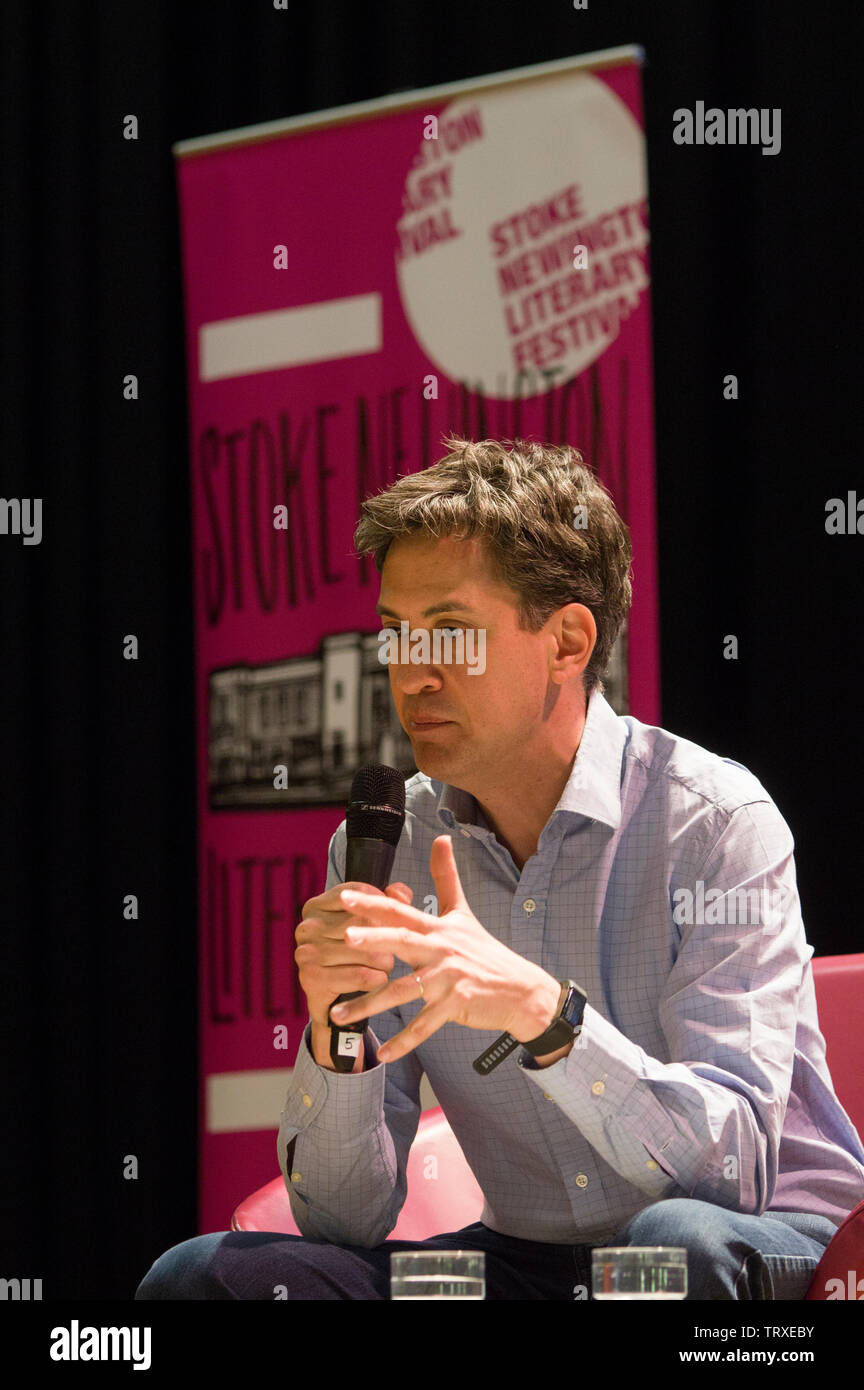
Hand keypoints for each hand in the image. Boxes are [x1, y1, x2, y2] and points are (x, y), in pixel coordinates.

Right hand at [295, 878, 413, 1035]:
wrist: (334, 1000)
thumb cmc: (354, 955)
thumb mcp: (370, 925)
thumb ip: (389, 903)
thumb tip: (401, 891)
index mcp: (316, 906)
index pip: (357, 894)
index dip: (382, 903)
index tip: (396, 917)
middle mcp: (307, 927)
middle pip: (362, 922)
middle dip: (385, 936)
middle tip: (396, 949)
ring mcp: (306, 952)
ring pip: (362, 950)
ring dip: (383, 961)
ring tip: (387, 965)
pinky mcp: (311, 978)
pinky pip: (357, 975)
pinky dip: (374, 978)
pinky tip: (379, 979)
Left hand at [328, 834, 560, 1061]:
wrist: (521, 990)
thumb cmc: (486, 953)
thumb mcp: (463, 914)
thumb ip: (446, 878)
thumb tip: (440, 838)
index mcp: (438, 929)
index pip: (401, 912)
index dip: (373, 903)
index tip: (344, 897)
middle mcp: (442, 950)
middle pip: (403, 941)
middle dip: (373, 939)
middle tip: (344, 938)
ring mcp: (449, 979)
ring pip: (404, 991)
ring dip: (369, 1004)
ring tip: (338, 1014)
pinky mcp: (456, 1005)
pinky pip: (424, 1025)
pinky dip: (404, 1041)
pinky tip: (383, 1054)